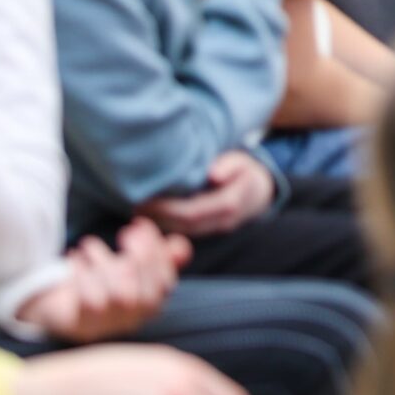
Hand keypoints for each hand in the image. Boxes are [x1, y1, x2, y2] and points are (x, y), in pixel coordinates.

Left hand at [19, 221, 190, 342]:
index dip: (155, 249)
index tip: (139, 224)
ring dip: (105, 261)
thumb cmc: (104, 283)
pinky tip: (73, 258)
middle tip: (123, 232)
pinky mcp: (83, 325)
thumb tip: (180, 247)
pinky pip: (89, 300)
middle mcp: (135, 319)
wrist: (63, 309)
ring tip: (88, 244)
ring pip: (120, 294)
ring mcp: (110, 324)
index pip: (166, 281)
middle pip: (147, 290)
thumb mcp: (134, 266)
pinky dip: (81, 274)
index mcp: (152, 305)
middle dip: (138, 254)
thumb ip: (160, 256)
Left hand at [137, 151, 274, 237]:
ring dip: (158, 223)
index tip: (147, 198)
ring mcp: (213, 229)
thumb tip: (213, 173)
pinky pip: (183, 231)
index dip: (167, 208)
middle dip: (157, 217)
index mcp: (229, 205)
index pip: (192, 213)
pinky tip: (149, 214)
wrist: (260, 192)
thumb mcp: (243, 162)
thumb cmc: (246, 172)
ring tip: (137, 208)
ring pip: (181, 232)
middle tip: (134, 204)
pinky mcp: (205, 230)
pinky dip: (164, 224)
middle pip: (183, 226)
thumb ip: (229, 165)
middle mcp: (220, 222)